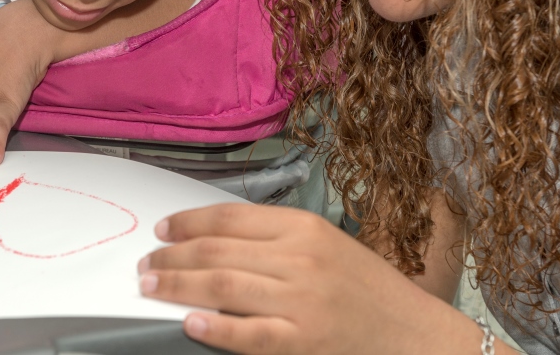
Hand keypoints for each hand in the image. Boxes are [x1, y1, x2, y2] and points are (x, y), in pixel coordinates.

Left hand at [137, 204, 486, 354]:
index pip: (230, 218)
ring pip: (223, 287)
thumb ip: (277, 239)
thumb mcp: (327, 246)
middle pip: (217, 251)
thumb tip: (216, 239)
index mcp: (304, 228)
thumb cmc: (370, 289)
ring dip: (177, 287)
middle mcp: (300, 259)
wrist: (415, 332)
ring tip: (150, 287)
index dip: (188, 222)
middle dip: (172, 257)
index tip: (162, 230)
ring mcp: (301, 301)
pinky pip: (249, 334)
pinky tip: (190, 323)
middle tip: (145, 264)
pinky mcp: (304, 340)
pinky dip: (215, 328)